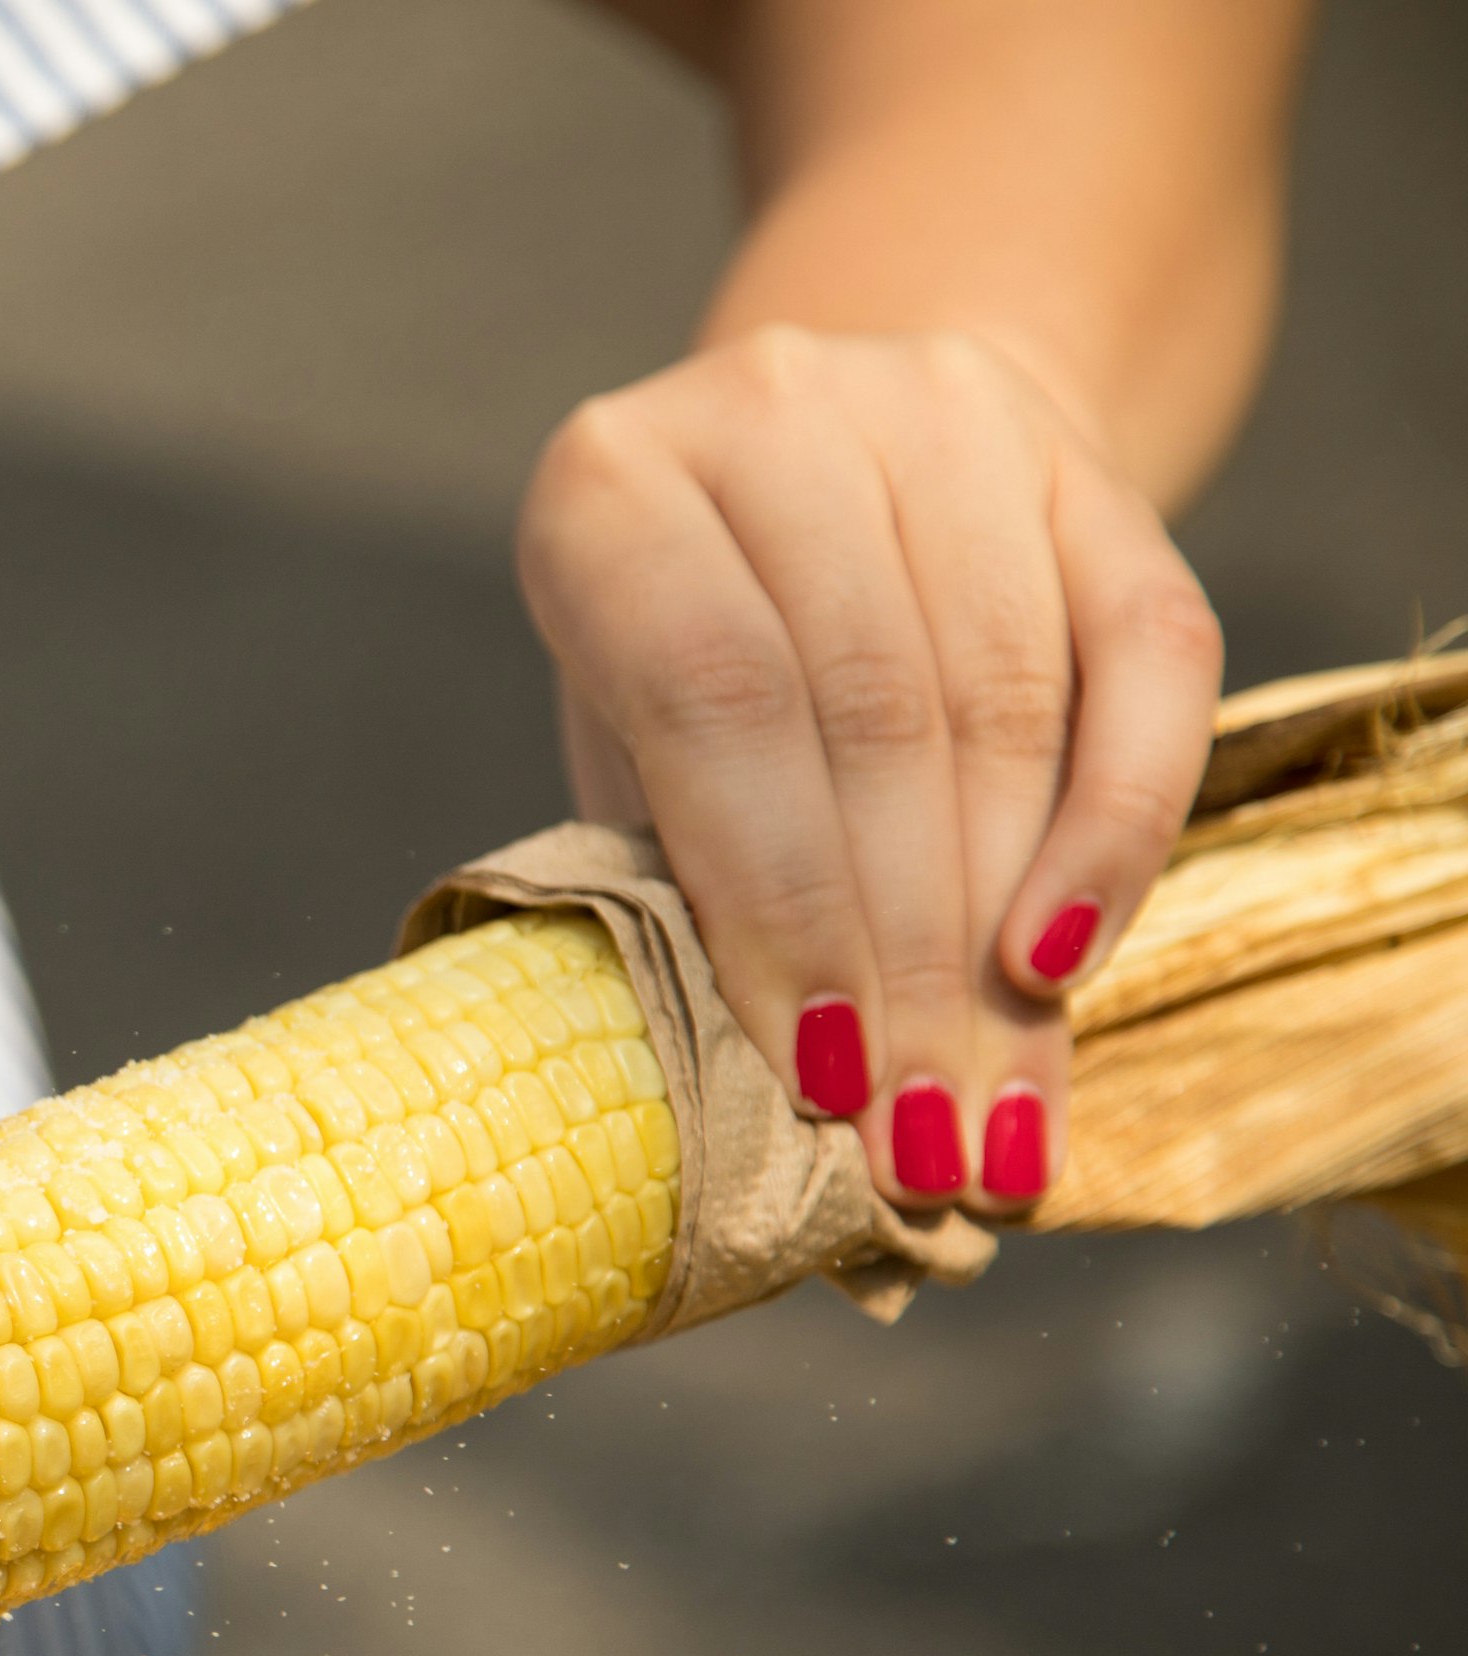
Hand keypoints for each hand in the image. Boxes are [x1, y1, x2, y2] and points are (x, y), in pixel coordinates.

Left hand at [516, 325, 1223, 1214]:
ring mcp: (946, 418)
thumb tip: (770, 1094)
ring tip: (988, 1109)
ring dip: (998, 934)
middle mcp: (776, 414)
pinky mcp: (1088, 464)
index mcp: (612, 484)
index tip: (817, 1074)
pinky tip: (1063, 970)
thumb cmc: (688, 652)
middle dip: (899, 958)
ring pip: (1006, 703)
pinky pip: (1147, 661)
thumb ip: (672, 870)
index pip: (715, 705)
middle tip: (914, 1138)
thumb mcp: (623, 742)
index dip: (775, 902)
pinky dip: (1115, 832)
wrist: (833, 462)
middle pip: (872, 719)